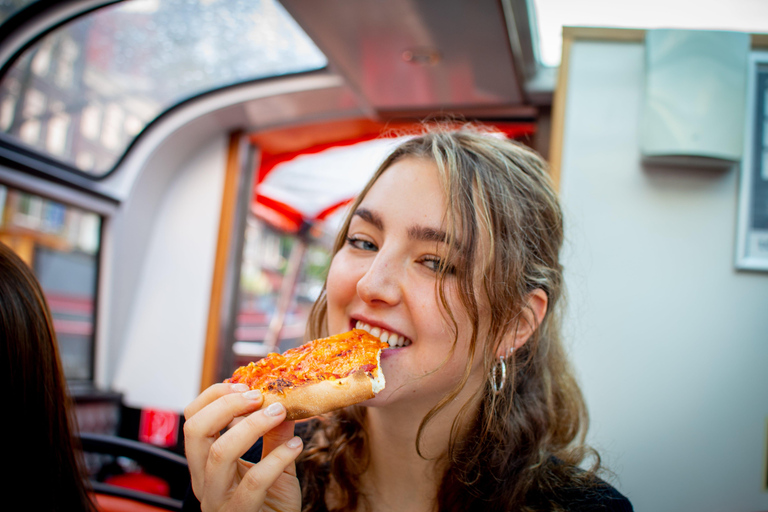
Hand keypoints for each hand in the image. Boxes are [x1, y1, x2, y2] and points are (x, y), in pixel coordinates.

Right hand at [184, 383, 302, 510]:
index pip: (192, 419)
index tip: (244, 384)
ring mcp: (218, 500)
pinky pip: (253, 482)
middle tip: (257, 396)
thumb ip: (275, 435)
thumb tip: (284, 401)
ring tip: (279, 413)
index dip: (214, 396)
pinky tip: (296, 445)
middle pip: (195, 431)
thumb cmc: (272, 507)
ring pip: (218, 454)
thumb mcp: (274, 464)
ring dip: (251, 426)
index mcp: (205, 464)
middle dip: (226, 406)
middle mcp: (204, 481)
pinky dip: (277, 458)